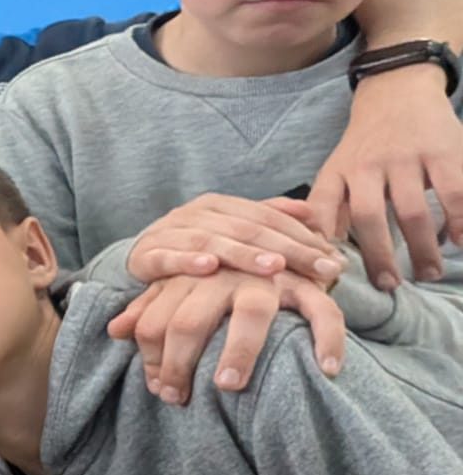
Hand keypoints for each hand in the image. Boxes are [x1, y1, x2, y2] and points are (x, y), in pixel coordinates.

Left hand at [108, 268, 343, 405]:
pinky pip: (321, 312)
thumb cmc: (217, 278)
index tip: (158, 391)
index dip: (152, 358)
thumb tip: (114, 330)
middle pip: (191, 320)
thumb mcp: (179, 288)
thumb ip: (149, 308)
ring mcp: (267, 278)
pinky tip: (327, 370)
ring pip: (250, 313)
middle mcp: (224, 274)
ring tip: (228, 386)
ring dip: (238, 350)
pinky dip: (327, 340)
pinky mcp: (307, 283)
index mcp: (189, 277)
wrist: (277, 240)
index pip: (157, 320)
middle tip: (176, 398)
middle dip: (180, 361)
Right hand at [126, 194, 341, 284]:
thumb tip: (311, 212)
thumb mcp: (230, 231)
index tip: (335, 259)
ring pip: (213, 241)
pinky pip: (168, 256)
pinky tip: (209, 267)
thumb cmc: (193, 248)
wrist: (139, 257)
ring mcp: (171, 231)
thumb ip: (267, 219)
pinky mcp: (147, 254)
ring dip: (244, 254)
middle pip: (249, 229)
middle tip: (323, 269)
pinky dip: (187, 261)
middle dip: (289, 250)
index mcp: (221, 205)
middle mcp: (197, 213)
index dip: (304, 236)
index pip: (269, 217)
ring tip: (275, 267)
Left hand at [306, 69, 462, 290]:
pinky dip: (459, 221)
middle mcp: (369, 164)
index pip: (322, 208)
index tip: (329, 272)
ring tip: (429, 273)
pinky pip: (455, 193)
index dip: (321, 240)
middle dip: (379, 257)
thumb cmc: (365, 145)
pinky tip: (460, 241)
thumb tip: (320, 252)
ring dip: (423, 248)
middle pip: (370, 218)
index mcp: (340, 171)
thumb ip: (327, 206)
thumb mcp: (337, 169)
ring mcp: (407, 157)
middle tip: (390, 286)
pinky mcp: (444, 151)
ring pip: (413, 212)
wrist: (398, 92)